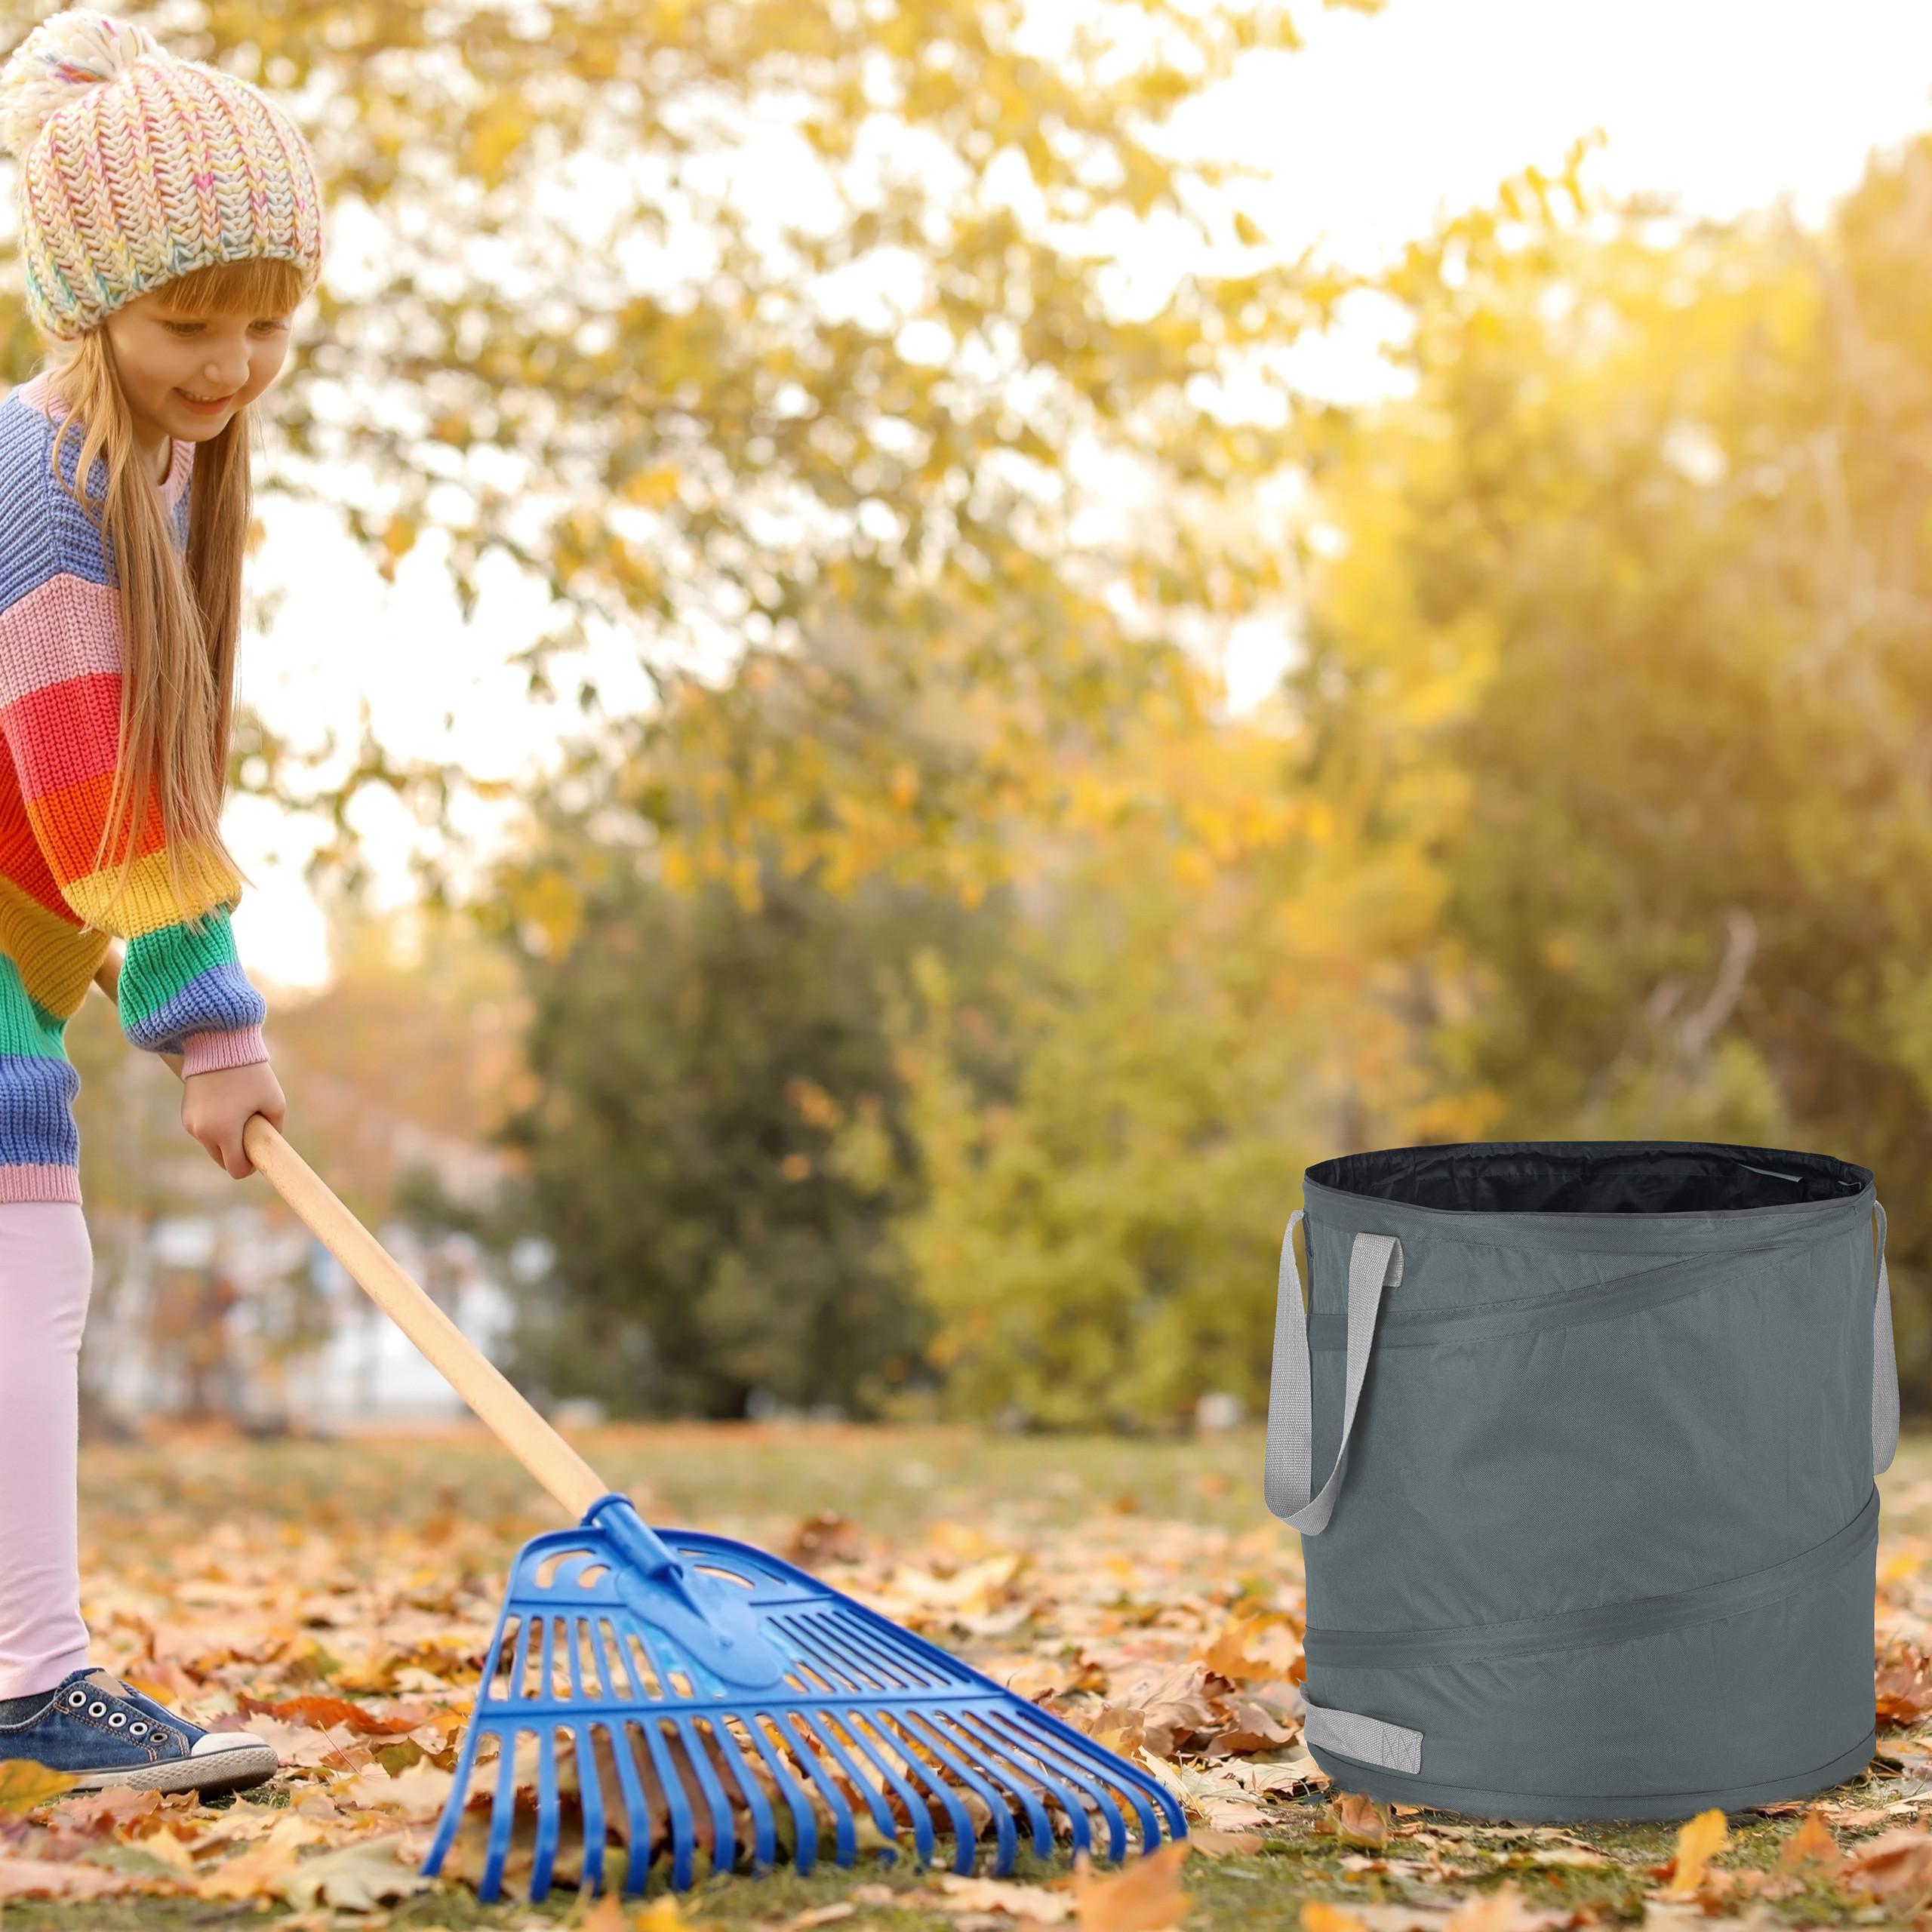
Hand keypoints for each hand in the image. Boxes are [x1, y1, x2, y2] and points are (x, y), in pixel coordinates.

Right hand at [180, 1060, 285, 1178]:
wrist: (219, 1045)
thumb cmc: (251, 1074)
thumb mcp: (275, 1101)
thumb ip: (275, 1128)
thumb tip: (269, 1143)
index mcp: (224, 1132)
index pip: (235, 1168)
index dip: (249, 1167)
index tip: (258, 1156)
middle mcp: (202, 1132)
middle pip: (221, 1160)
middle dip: (237, 1153)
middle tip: (252, 1133)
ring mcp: (190, 1123)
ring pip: (211, 1146)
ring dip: (225, 1139)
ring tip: (239, 1114)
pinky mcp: (185, 1113)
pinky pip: (203, 1131)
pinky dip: (215, 1127)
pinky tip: (226, 1106)